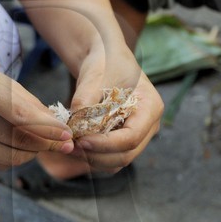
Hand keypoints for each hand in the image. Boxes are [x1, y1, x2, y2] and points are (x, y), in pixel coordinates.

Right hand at [0, 58, 74, 168]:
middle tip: (62, 143)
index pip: (20, 117)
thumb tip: (57, 125)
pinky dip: (13, 157)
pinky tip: (16, 145)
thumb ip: (28, 102)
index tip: (67, 135)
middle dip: (46, 144)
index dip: (47, 129)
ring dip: (31, 152)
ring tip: (38, 141)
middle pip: (18, 142)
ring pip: (10, 158)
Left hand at [66, 52, 162, 176]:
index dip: (105, 144)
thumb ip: (85, 101)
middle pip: (126, 154)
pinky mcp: (124, 140)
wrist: (107, 60)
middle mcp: (149, 125)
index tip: (81, 141)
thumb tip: (73, 127)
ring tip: (70, 147)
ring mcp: (138, 135)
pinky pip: (110, 158)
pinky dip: (92, 157)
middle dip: (97, 155)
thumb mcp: (96, 76)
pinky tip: (75, 147)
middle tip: (71, 147)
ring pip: (117, 161)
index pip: (131, 137)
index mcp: (150, 107)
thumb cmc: (106, 63)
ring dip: (92, 159)